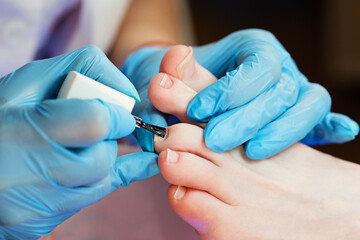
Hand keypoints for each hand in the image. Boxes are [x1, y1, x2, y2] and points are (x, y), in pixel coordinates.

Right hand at [0, 45, 157, 238]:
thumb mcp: (30, 82)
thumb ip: (84, 71)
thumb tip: (130, 94)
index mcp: (19, 132)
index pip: (96, 124)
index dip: (116, 116)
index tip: (120, 114)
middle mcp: (23, 177)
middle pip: (101, 158)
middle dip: (107, 141)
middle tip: (93, 131)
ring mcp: (29, 208)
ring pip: (99, 183)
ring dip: (100, 162)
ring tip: (75, 148)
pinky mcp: (33, 226)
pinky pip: (85, 202)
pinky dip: (91, 181)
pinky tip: (95, 170)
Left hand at [122, 29, 357, 158]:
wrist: (194, 101)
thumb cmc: (186, 87)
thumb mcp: (175, 78)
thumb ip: (174, 73)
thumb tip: (177, 58)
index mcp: (255, 50)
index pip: (256, 65)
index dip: (230, 90)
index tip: (197, 112)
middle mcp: (279, 67)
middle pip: (280, 89)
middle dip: (248, 118)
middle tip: (215, 141)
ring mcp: (292, 91)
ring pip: (306, 105)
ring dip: (282, 130)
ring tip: (253, 151)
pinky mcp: (298, 116)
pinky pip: (320, 118)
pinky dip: (330, 125)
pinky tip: (342, 131)